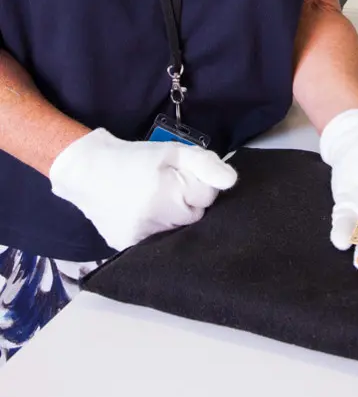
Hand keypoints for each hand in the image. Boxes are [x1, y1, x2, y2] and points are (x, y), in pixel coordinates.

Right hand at [49, 128, 236, 251]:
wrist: (87, 169)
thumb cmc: (134, 157)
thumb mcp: (172, 151)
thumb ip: (205, 164)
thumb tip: (231, 182)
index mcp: (170, 194)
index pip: (207, 196)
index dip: (197, 182)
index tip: (179, 174)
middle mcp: (157, 221)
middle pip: (194, 217)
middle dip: (186, 201)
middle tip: (165, 186)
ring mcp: (141, 238)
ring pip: (176, 231)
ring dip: (172, 217)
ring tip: (152, 199)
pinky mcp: (127, 246)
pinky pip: (155, 242)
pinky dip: (155, 229)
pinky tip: (141, 213)